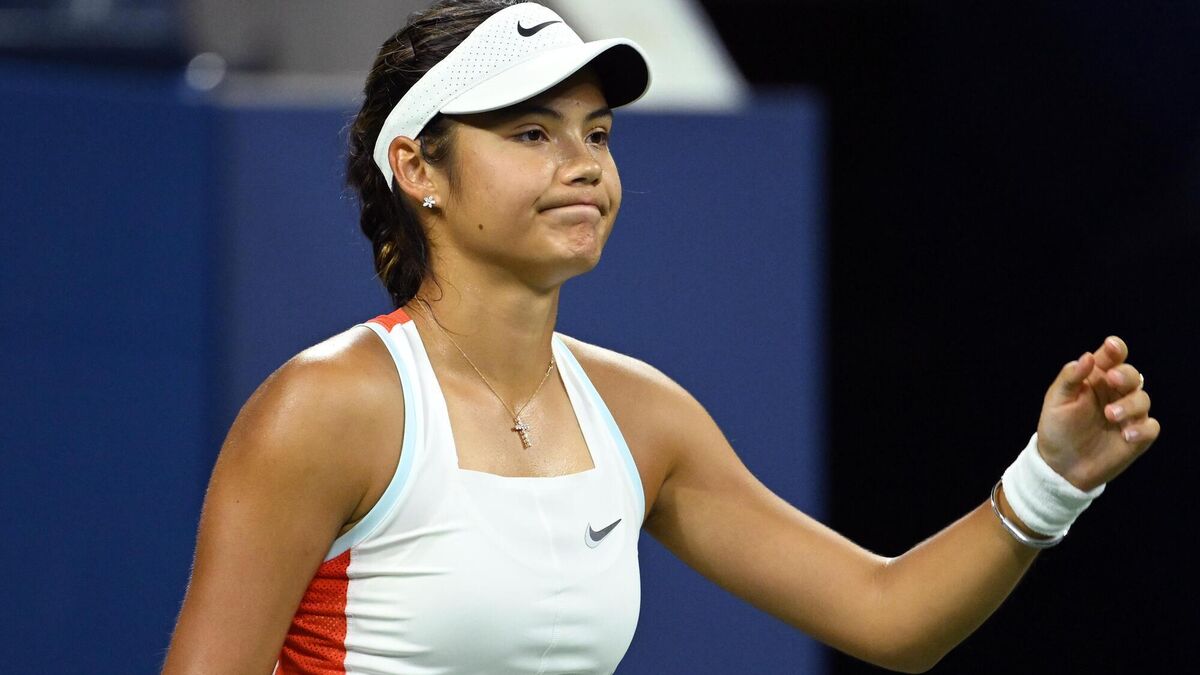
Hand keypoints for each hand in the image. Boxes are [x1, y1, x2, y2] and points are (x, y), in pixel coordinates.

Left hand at [1035, 336, 1159, 491]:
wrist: (1060, 465)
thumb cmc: (1057, 428)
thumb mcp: (1056, 401)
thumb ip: (1070, 378)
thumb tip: (1087, 357)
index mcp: (1095, 379)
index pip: (1111, 358)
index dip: (1115, 349)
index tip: (1112, 346)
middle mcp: (1115, 393)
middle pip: (1132, 375)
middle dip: (1125, 375)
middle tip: (1112, 380)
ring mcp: (1128, 414)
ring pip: (1142, 399)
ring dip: (1130, 404)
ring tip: (1109, 415)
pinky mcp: (1137, 436)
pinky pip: (1151, 427)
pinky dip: (1142, 429)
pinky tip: (1126, 435)